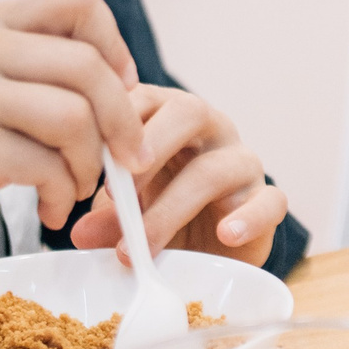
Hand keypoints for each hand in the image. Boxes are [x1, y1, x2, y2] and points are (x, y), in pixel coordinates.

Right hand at [0, 0, 145, 243]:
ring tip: (78, 185)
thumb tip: (121, 75)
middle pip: (88, 66)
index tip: (119, 83)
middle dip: (122, 118)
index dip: (111, 40)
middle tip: (128, 155)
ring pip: (75, 118)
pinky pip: (47, 167)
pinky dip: (64, 193)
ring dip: (92, 163)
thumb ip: (33, 57)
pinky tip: (53, 207)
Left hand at [71, 85, 287, 268]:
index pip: (147, 96)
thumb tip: (79, 232)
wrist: (207, 252)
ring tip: (142, 243)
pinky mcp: (266, 201)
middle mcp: (212, 131)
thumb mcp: (128, 213)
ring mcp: (243, 163)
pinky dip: (248, 218)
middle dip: (152, 146)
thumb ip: (106, 217)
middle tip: (118, 191)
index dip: (120, 121)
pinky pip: (270, 202)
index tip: (92, 160)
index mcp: (171, 118)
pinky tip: (225, 235)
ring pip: (218, 167)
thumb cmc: (163, 215)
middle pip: (189, 111)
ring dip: (173, 207)